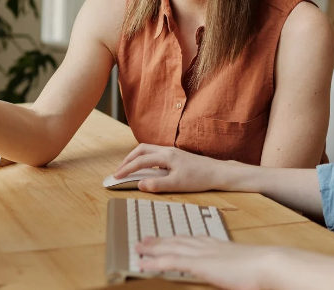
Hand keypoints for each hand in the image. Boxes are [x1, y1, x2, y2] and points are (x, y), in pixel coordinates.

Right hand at [113, 144, 227, 192]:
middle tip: (119, 171)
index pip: (140, 161)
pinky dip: (146, 158)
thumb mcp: (177, 185)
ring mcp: (172, 151)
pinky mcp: (176, 155)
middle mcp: (168, 150)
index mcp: (166, 156)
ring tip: (129, 168)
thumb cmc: (199, 178)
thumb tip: (140, 184)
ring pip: (148, 150)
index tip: (116, 177)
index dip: (126, 169)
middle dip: (128, 159)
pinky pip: (155, 153)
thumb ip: (157, 184)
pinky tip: (147, 168)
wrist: (217, 172)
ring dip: (136, 157)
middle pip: (141, 149)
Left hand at [136, 236, 278, 289]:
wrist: (269, 264)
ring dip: (153, 248)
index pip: (193, 239)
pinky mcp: (201, 265)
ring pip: (171, 248)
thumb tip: (234, 272)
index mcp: (219, 246)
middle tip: (145, 239)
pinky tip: (143, 264)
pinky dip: (155, 262)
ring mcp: (203, 254)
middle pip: (178, 240)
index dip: (177, 238)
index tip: (167, 237)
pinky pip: (171, 262)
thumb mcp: (245, 266)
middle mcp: (208, 246)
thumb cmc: (264, 269)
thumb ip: (234, 268)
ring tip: (138, 248)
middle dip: (161, 240)